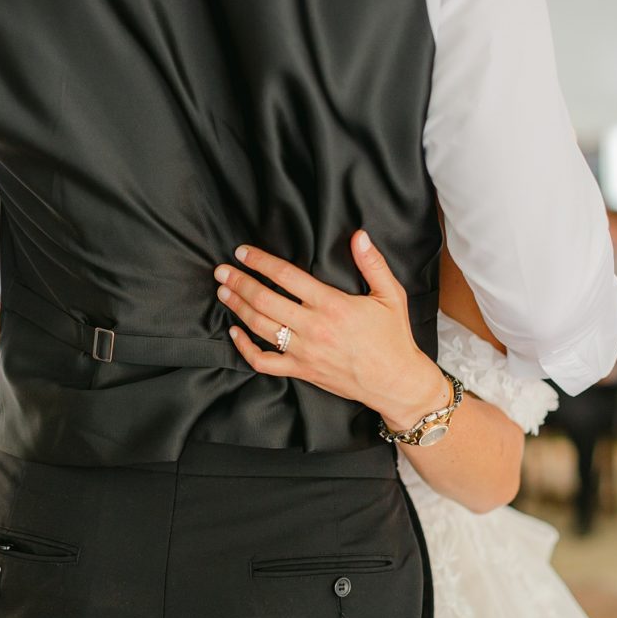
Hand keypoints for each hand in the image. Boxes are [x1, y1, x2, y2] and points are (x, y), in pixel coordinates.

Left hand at [213, 229, 450, 428]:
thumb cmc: (393, 337)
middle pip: (264, 300)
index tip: (242, 253)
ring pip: (260, 327)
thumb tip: (359, 235)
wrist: (395, 382)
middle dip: (239, 282)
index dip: (260, 262)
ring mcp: (304, 351)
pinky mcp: (301, 371)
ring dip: (237, 307)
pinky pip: (264, 362)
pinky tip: (235, 333)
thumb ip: (372, 263)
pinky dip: (245, 348)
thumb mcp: (391, 295)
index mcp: (332, 304)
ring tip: (224, 292)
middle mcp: (313, 327)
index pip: (286, 276)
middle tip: (221, 270)